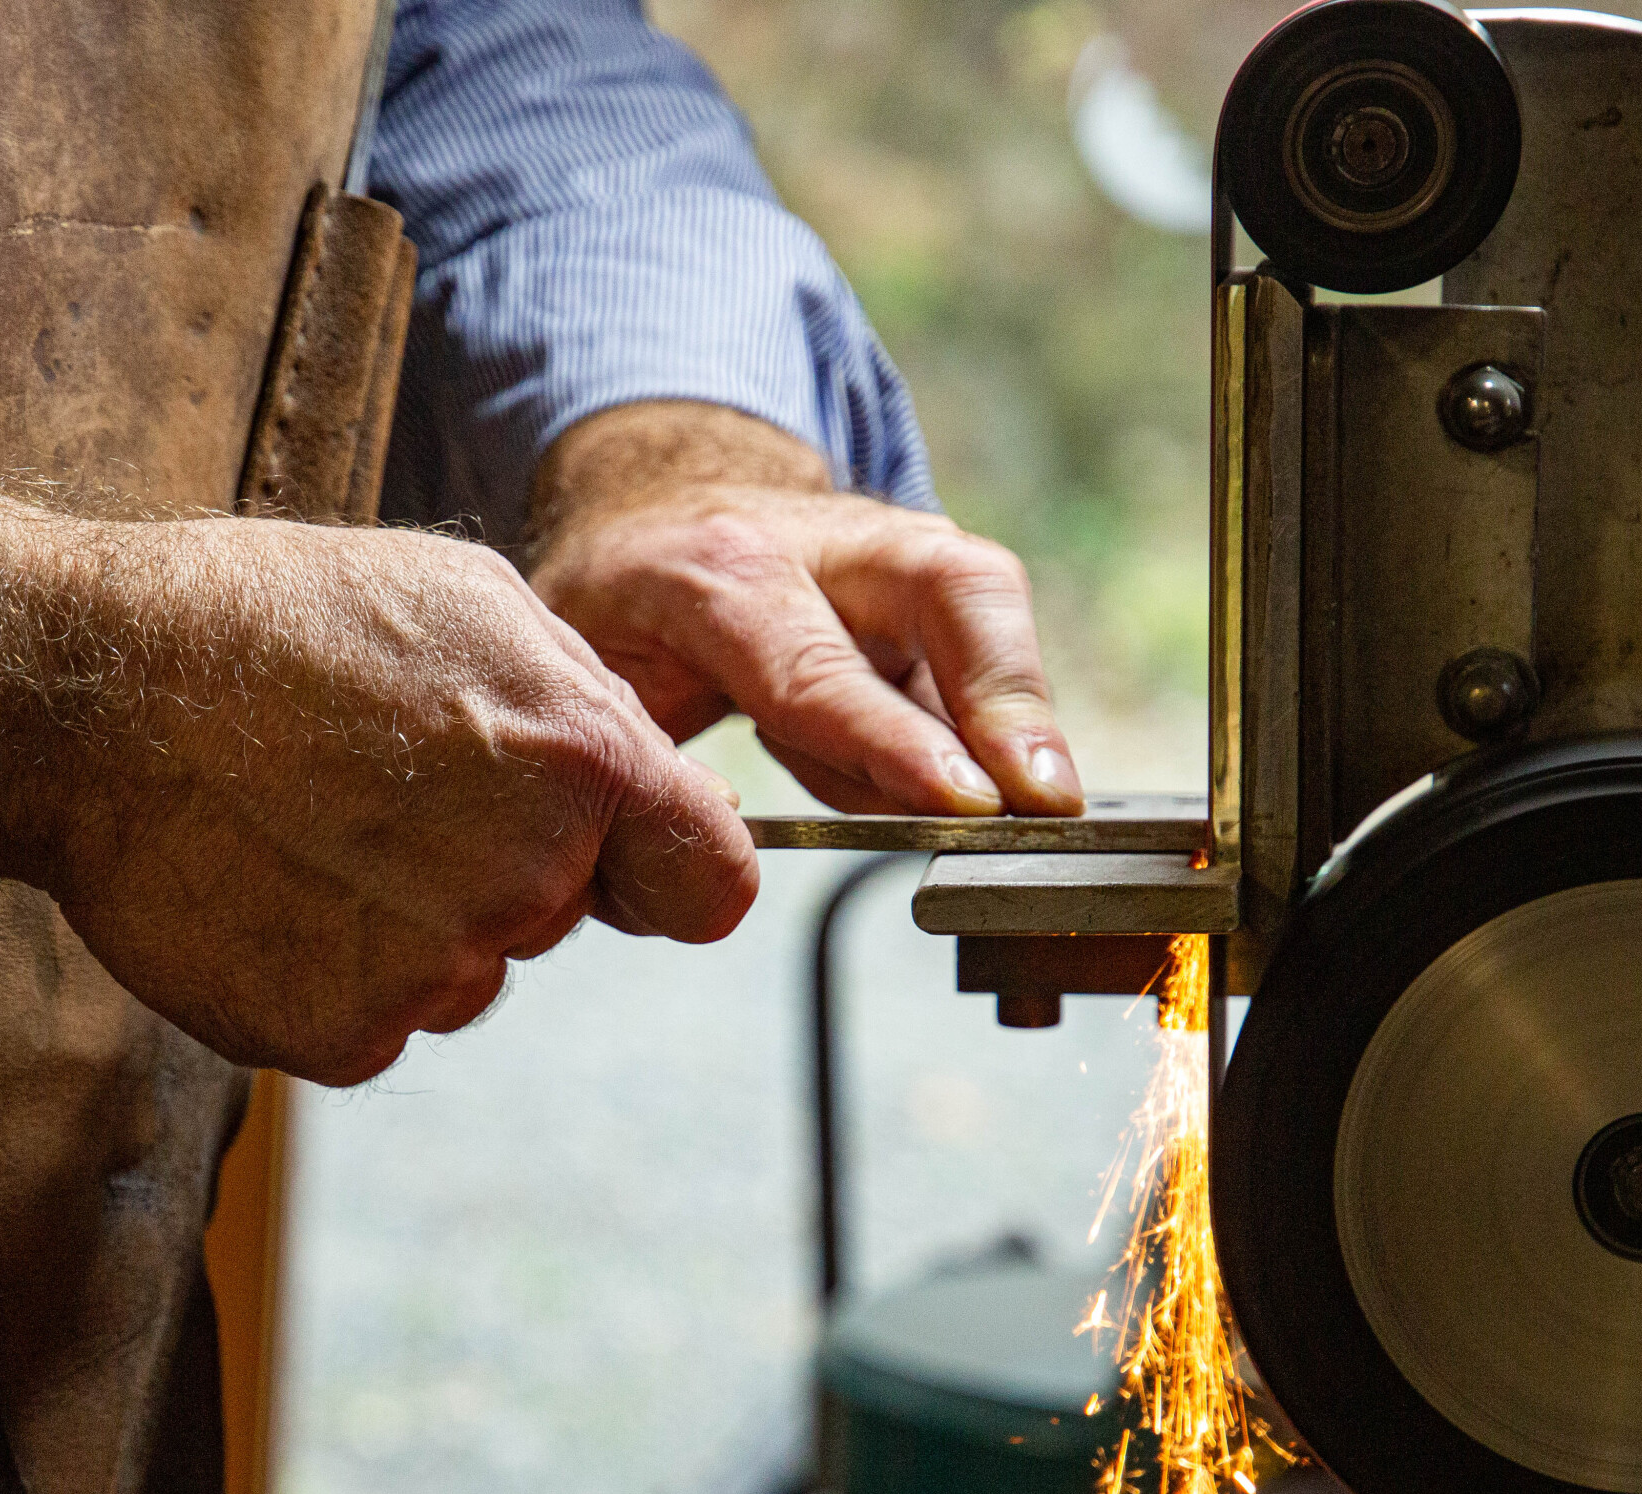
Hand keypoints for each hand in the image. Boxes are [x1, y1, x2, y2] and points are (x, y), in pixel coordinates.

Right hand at [0, 469, 757, 1083]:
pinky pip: (375, 1018)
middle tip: (383, 786)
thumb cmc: (280, 621)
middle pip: (559, 916)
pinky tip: (269, 884)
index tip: (625, 860)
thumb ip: (589, 709)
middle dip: (501, 865)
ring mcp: (433, 973)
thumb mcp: (473, 600)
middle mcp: (525, 884)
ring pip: (464, 970)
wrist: (92, 693)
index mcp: (583, 763)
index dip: (667, 868)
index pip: (712, 883)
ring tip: (306, 821)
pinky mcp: (342, 1037)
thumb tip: (667, 800)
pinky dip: (329, 970)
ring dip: (407, 920)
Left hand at [524, 401, 1083, 816]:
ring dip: (1019, 719)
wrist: (652, 511)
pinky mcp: (934, 585)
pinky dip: (996, 727)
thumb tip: (708, 835)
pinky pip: (984, 657)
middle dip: (1011, 698)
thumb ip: (638, 750)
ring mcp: (892, 555)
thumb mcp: (590, 672)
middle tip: (1051, 797)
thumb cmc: (620, 604)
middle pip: (954, 592)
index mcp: (718, 574)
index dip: (895, 743)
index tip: (967, 803)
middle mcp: (824, 546)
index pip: (818, 671)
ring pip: (990, 616)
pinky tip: (979, 785)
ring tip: (1027, 808)